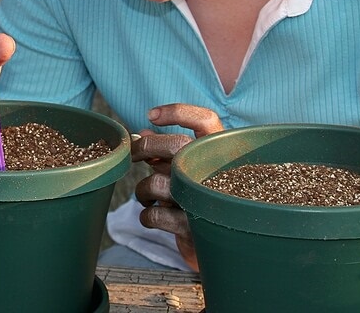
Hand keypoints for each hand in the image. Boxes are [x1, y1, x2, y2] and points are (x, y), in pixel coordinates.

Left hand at [132, 103, 224, 270]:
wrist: (226, 247)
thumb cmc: (201, 200)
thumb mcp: (189, 171)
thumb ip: (168, 151)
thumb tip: (142, 131)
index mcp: (221, 154)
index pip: (206, 121)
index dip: (178, 112)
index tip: (151, 115)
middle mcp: (218, 174)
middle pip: (176, 145)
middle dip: (145, 147)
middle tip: (133, 155)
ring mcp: (208, 201)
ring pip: (157, 183)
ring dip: (141, 190)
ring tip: (145, 195)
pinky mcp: (196, 228)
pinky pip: (155, 214)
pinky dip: (145, 215)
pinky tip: (151, 216)